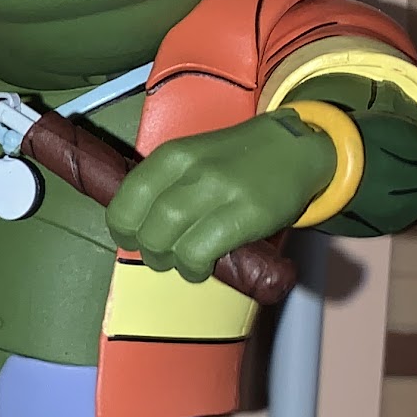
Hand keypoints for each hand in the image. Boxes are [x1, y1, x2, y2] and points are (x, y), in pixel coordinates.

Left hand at [105, 112, 336, 281]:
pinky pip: (201, 252)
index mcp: (172, 156)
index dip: (121, 228)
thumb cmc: (238, 159)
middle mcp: (191, 170)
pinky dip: (193, 268)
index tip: (128, 239)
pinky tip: (200, 267)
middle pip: (147, 226)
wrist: (295, 148)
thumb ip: (163, 185)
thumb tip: (134, 225)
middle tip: (160, 256)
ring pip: (170, 241)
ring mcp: (220, 191)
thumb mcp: (194, 158)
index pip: (127, 199)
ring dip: (169, 261)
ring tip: (182, 262)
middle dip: (148, 250)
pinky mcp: (246, 213)